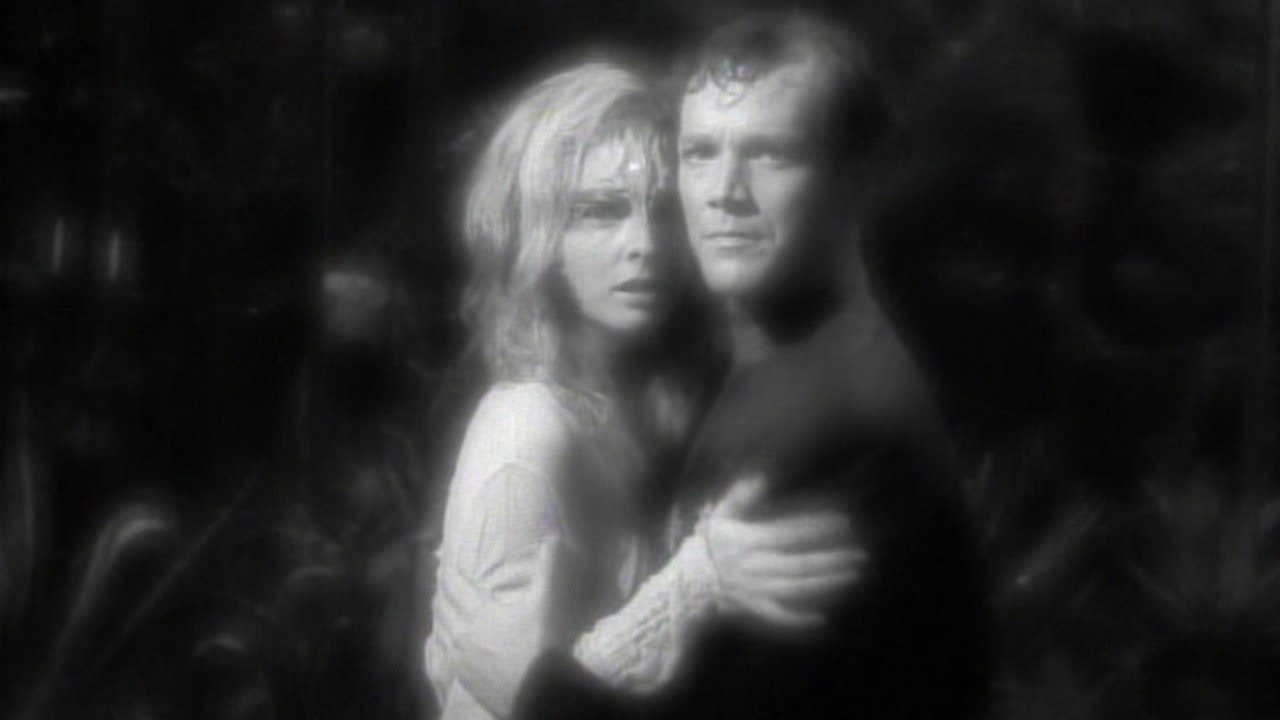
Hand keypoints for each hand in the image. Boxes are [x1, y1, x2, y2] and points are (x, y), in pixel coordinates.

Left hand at [431, 537, 564, 716]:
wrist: (539, 696)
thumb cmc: (541, 647)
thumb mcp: (547, 603)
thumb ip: (549, 568)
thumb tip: (553, 539)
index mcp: (478, 613)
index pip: (455, 587)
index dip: (449, 573)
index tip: (444, 563)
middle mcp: (462, 635)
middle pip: (443, 608)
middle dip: (441, 592)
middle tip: (441, 581)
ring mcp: (461, 661)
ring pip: (441, 632)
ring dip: (439, 616)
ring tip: (441, 607)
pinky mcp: (466, 681)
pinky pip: (444, 656)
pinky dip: (440, 642)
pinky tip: (445, 644)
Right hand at [702, 474, 866, 629]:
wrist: (685, 585)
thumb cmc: (707, 547)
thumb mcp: (720, 515)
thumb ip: (740, 496)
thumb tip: (761, 476)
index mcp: (749, 541)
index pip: (790, 532)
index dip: (817, 526)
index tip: (843, 521)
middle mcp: (755, 566)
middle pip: (801, 563)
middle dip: (833, 558)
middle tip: (861, 555)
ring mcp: (755, 591)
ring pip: (797, 587)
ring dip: (826, 582)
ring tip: (853, 574)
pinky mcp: (752, 610)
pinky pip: (777, 618)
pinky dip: (797, 620)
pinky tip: (822, 619)